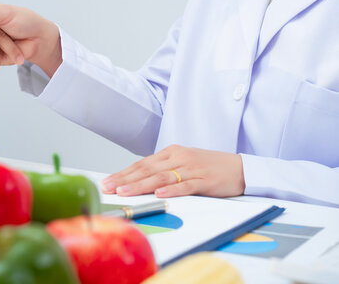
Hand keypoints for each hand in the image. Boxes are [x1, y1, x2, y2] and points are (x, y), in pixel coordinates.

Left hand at [101, 145, 244, 197]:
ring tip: (124, 192)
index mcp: (171, 153)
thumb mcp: (182, 164)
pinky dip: (171, 189)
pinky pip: (185, 185)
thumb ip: (162, 170)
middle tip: (108, 187)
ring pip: (161, 177)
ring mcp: (191, 169)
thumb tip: (137, 181)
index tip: (106, 182)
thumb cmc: (208, 167)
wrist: (240, 167)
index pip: (141, 164)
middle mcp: (178, 158)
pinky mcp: (205, 180)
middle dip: (125, 180)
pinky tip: (159, 193)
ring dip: (140, 185)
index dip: (123, 173)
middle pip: (147, 169)